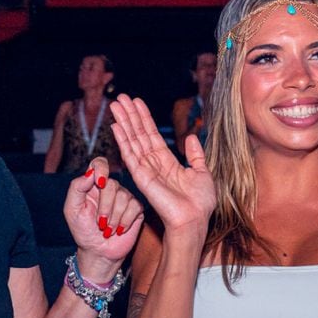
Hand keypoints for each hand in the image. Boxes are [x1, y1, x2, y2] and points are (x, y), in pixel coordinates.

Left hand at [63, 157, 143, 282]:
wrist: (98, 252)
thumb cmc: (83, 230)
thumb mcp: (72, 210)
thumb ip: (77, 188)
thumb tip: (90, 173)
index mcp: (93, 184)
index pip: (99, 163)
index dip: (102, 168)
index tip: (99, 182)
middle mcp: (110, 187)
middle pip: (112, 184)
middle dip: (105, 207)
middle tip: (100, 223)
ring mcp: (125, 197)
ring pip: (124, 197)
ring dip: (114, 218)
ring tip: (107, 230)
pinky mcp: (136, 209)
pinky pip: (135, 207)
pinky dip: (125, 221)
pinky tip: (119, 230)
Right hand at [111, 94, 215, 233]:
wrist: (195, 220)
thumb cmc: (200, 203)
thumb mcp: (202, 173)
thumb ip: (195, 155)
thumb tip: (191, 137)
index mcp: (167, 162)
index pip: (151, 135)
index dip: (144, 118)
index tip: (136, 102)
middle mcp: (153, 164)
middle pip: (138, 134)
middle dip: (130, 115)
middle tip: (120, 98)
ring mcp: (145, 169)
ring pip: (132, 140)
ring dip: (123, 121)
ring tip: (115, 105)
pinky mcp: (141, 177)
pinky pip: (130, 155)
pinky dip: (123, 139)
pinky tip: (116, 126)